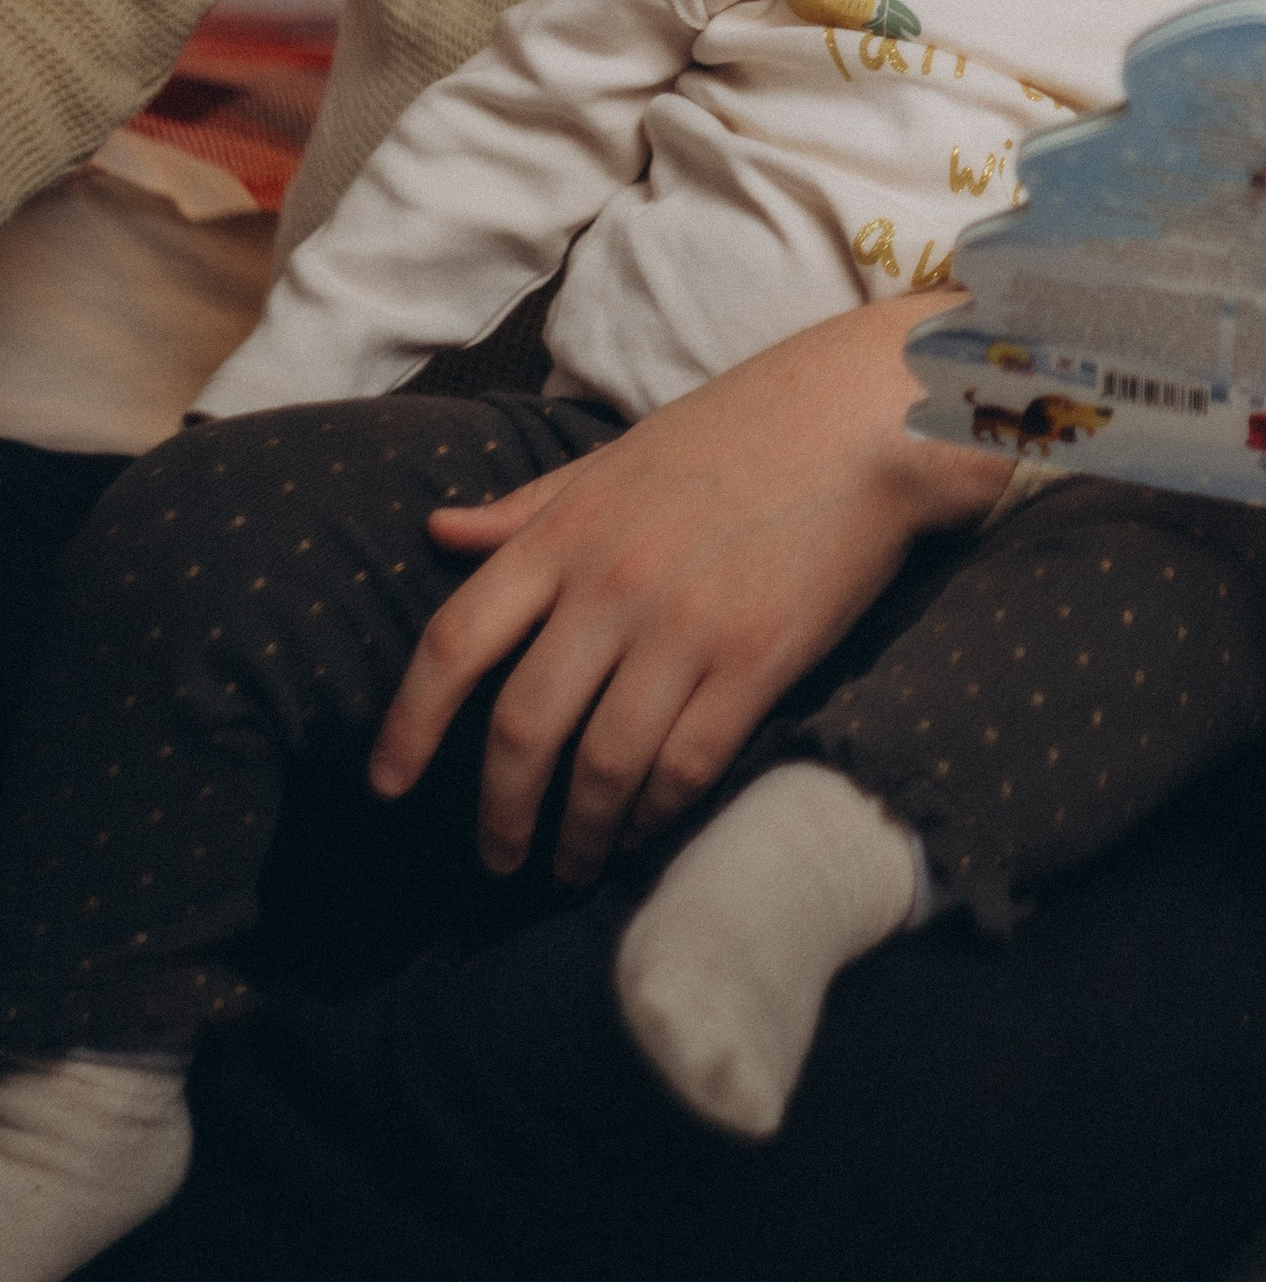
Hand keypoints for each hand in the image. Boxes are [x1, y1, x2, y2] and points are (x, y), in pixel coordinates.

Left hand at [368, 293, 999, 880]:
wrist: (861, 417)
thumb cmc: (738, 431)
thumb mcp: (616, 458)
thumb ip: (527, 507)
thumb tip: (440, 532)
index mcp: (564, 531)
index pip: (454, 641)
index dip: (409, 724)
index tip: (389, 785)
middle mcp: (610, 583)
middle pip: (521, 727)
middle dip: (499, 812)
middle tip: (498, 857)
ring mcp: (684, 625)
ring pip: (602, 765)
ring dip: (580, 834)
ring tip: (573, 864)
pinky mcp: (756, 659)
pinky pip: (687, 764)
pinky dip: (657, 813)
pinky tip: (647, 830)